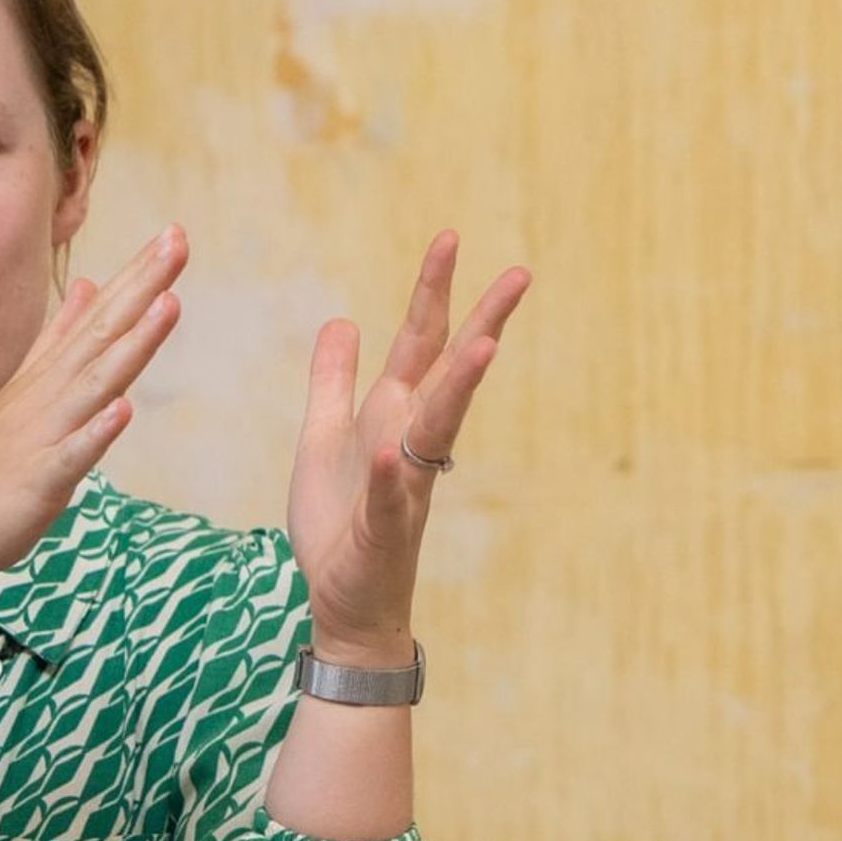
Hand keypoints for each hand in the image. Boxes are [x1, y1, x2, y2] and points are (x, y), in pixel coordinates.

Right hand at [0, 227, 187, 588]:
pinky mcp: (37, 482)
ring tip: (167, 304)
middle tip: (177, 238)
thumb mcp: (24, 394)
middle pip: (102, 333)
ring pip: (95, 383)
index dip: (135, 278)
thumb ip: (56, 345)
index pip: (97, 318)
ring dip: (131, 343)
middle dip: (142, 287)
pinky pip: (71, 455)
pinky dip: (96, 432)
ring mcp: (42, 437)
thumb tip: (87, 289)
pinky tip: (123, 410)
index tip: (171, 234)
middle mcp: (45, 398)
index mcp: (46, 380)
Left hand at [288, 232, 526, 658]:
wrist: (342, 603)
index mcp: (393, 415)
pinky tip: (384, 454)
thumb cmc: (339, 524)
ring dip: (458, 388)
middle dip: (481, 322)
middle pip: (448, 372)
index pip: (421, 342)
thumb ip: (332, 381)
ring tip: (482, 346)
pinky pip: (384, 498)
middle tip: (519, 274)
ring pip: (436, 429)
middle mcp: (410, 443)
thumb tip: (341, 320)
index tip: (450, 237)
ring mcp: (403, 486)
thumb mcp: (322, 436)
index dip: (433, 290)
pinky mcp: (382, 531)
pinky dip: (383, 476)